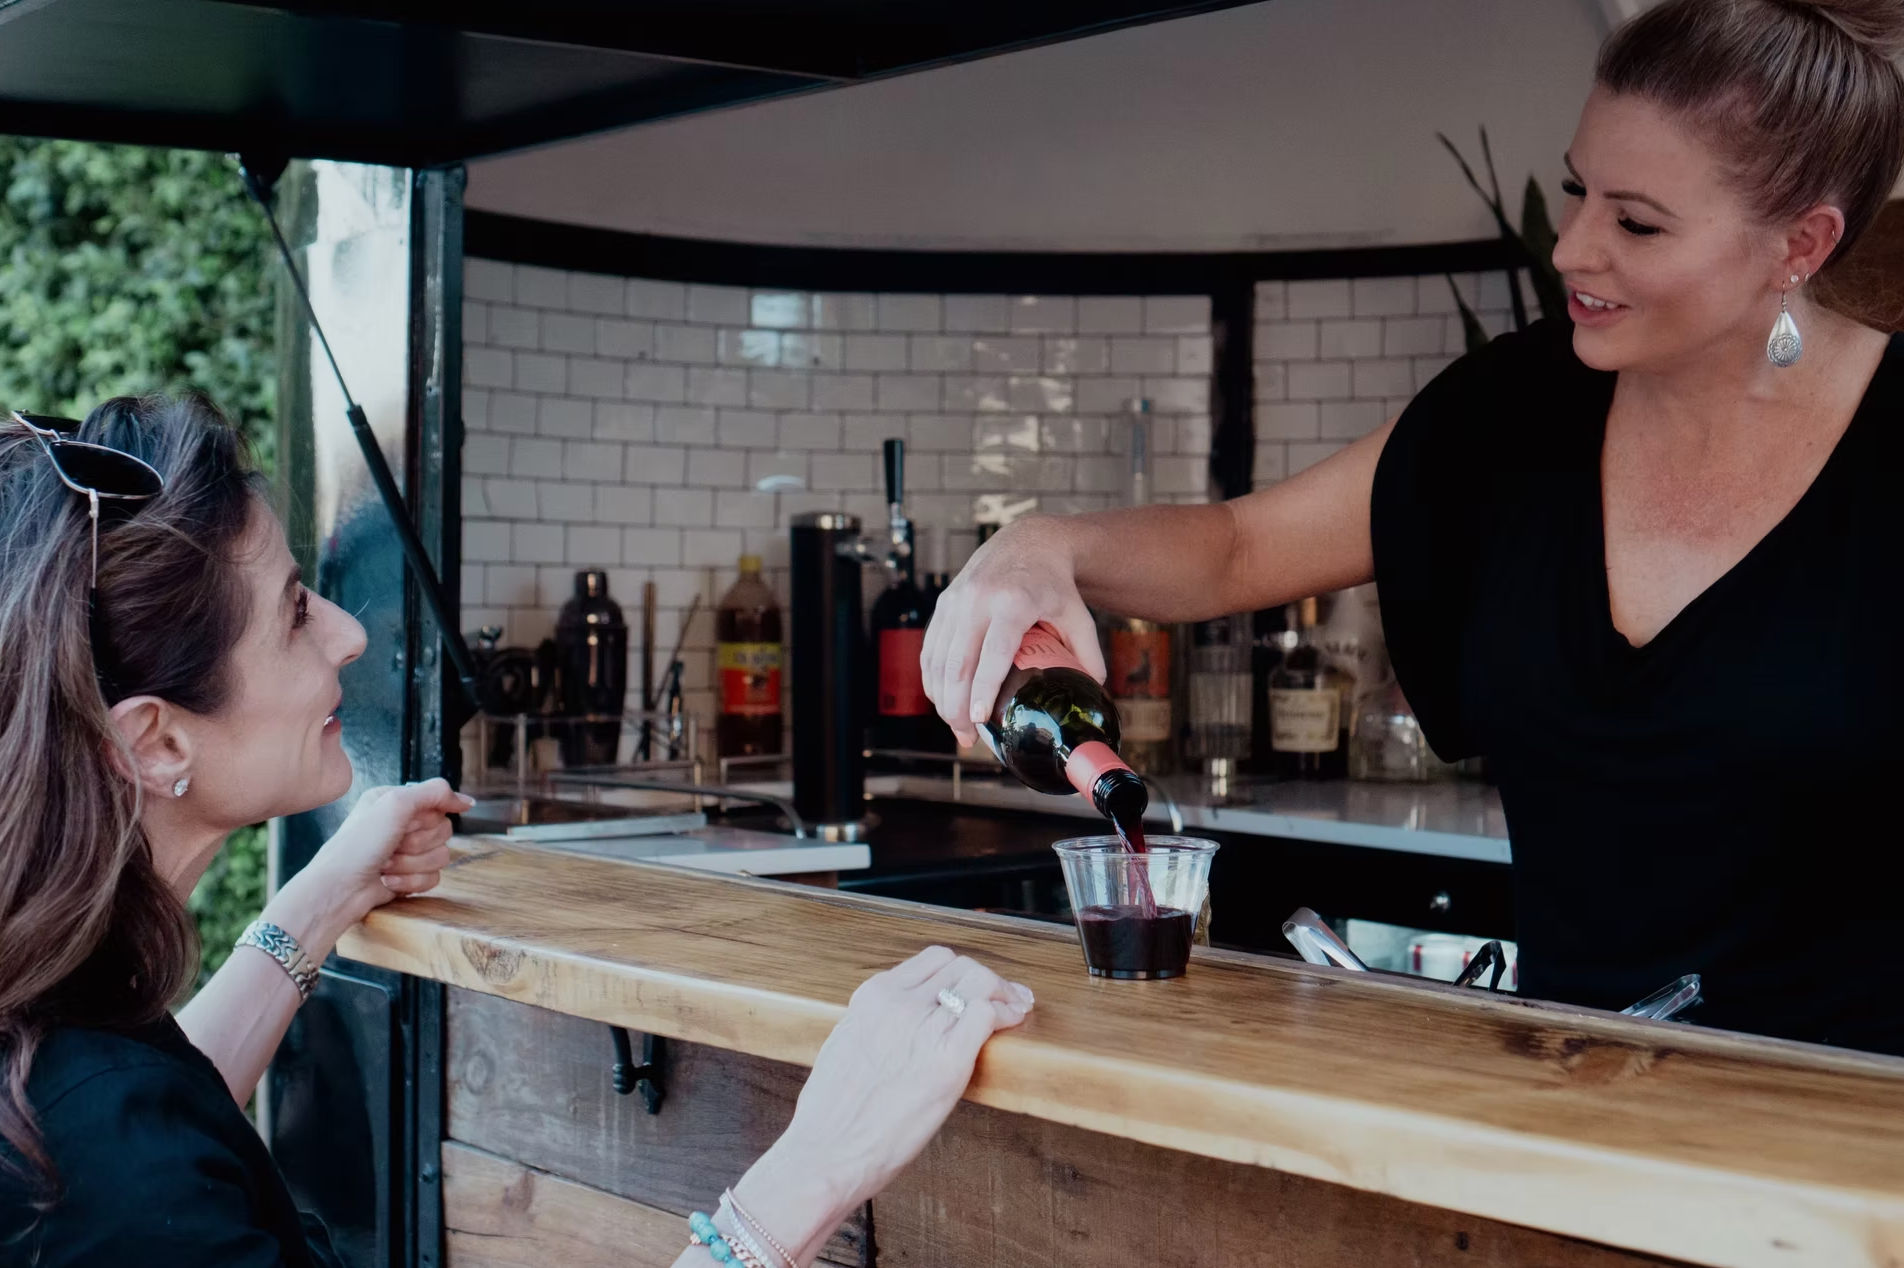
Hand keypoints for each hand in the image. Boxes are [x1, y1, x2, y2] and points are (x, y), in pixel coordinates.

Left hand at [278, 779, 470, 950]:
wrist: (339, 889)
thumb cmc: (356, 845)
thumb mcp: (394, 804)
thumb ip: (435, 793)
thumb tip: (467, 801)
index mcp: (396, 801)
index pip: (439, 803)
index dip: (426, 818)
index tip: (407, 823)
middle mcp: (402, 824)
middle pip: (444, 830)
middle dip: (417, 843)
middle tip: (391, 846)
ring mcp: (407, 852)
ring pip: (442, 856)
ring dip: (412, 864)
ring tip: (386, 865)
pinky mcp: (410, 877)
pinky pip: (434, 878)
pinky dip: (411, 882)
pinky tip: (388, 881)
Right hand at [732, 948, 1032, 1259]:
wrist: (827, 1151)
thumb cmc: (832, 1113)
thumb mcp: (847, 1043)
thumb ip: (876, 1022)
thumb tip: (902, 1024)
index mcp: (872, 997)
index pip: (934, 960)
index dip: (961, 972)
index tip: (973, 985)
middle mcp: (899, 1004)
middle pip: (962, 967)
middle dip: (987, 980)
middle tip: (1006, 996)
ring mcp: (923, 1029)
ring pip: (979, 983)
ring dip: (1004, 994)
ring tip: (1016, 1008)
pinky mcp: (947, 1061)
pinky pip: (985, 1015)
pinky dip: (1005, 1014)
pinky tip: (1011, 1024)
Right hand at [921, 517, 1104, 746]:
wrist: (1029, 541)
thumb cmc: (1054, 583)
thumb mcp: (1077, 614)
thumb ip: (1087, 652)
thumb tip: (1094, 689)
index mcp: (1013, 602)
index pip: (993, 652)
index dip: (983, 688)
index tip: (979, 718)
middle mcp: (978, 599)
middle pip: (958, 662)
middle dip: (957, 706)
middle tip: (967, 737)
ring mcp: (956, 600)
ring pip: (938, 659)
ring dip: (942, 698)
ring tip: (956, 726)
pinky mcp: (944, 603)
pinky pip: (930, 648)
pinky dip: (932, 678)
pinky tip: (941, 700)